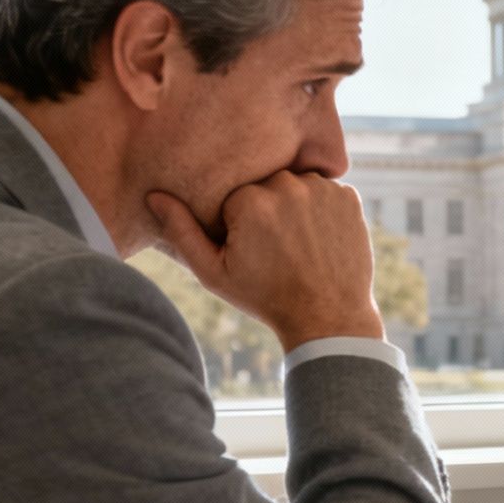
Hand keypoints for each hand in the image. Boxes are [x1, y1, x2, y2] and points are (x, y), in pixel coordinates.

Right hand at [147, 173, 384, 349]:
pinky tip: (321, 239)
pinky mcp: (349, 197)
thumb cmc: (266, 298)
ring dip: (295, 206)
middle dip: (267, 211)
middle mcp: (288, 186)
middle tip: (277, 249)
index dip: (239, 225)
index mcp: (250, 201)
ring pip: (296, 185)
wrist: (328, 317)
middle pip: (266, 186)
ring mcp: (323, 190)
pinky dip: (322, 209)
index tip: (253, 251)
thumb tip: (154, 195)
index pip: (234, 197)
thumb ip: (181, 232)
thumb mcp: (214, 272)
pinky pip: (326, 190)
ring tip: (299, 245)